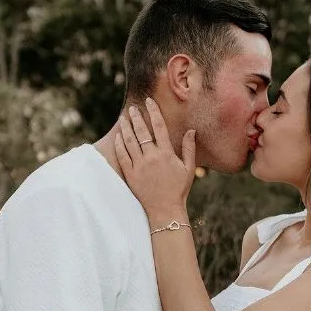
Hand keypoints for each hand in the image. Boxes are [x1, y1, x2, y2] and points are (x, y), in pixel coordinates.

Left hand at [115, 98, 195, 218]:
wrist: (165, 210)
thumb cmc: (179, 189)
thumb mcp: (188, 169)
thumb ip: (189, 148)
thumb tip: (191, 130)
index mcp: (166, 153)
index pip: (159, 126)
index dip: (154, 111)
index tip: (149, 101)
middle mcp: (151, 157)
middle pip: (141, 131)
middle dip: (136, 117)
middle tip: (132, 108)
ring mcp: (139, 166)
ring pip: (129, 141)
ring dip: (125, 127)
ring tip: (123, 118)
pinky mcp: (130, 174)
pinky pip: (122, 155)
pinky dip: (119, 144)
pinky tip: (118, 137)